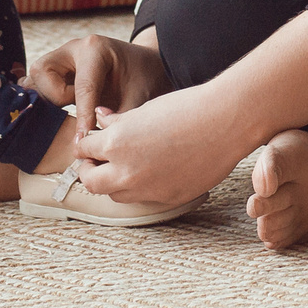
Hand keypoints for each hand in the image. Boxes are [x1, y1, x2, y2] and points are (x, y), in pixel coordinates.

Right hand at [28, 32, 169, 133]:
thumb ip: (117, 120)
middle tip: (77, 107)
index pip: (82, 87)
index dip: (82, 117)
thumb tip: (96, 145)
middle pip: (43, 73)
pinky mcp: (55, 70)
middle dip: (56, 97)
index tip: (82, 142)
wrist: (144, 66)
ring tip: (71, 105)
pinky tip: (59, 111)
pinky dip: (44, 100)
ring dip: (49, 99)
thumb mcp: (138, 98)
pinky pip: (36, 85)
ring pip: (34, 79)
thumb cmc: (142, 79)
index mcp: (94, 49)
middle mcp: (72, 49)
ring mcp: (61, 58)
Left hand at [70, 83, 249, 205]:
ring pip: (115, 194)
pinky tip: (152, 171)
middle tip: (97, 161)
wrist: (225, 122)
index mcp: (116, 143)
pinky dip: (140, 188)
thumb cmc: (186, 108)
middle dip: (90, 171)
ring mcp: (147, 189)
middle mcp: (126, 171)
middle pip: (91, 182)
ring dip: (114, 182)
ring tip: (126, 165)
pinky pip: (143, 199)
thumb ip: (117, 121)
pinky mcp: (167, 199)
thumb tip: (101, 119)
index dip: (85, 146)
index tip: (90, 145)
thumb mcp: (143, 110)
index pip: (83, 151)